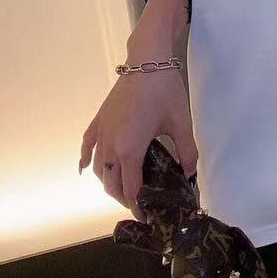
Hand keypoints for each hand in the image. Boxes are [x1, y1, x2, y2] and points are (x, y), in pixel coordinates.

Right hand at [78, 70, 197, 222]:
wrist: (147, 60)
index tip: (147, 217)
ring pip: (99, 168)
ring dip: (109, 182)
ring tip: (124, 188)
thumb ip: (187, 152)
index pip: (130, 189)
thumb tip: (190, 173)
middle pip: (111, 183)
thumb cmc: (164, 90)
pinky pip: (88, 145)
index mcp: (130, 149)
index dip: (138, 207)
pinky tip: (86, 169)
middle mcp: (111, 144)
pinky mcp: (100, 119)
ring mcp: (102, 131)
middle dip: (124, 198)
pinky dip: (86, 159)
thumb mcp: (181, 123)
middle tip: (141, 203)